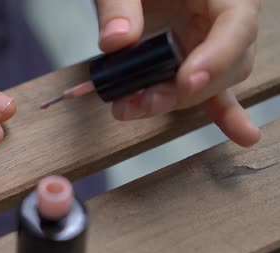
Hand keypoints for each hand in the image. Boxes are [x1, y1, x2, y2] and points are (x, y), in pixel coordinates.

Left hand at [95, 0, 260, 146]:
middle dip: (184, 91)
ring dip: (177, 103)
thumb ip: (119, 7)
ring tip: (133, 110)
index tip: (186, 82)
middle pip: (227, 64)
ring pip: (215, 84)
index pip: (236, 25)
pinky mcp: (197, 63)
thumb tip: (115, 42)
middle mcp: (224, 20)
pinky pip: (213, 92)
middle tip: (143, 102)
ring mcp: (213, 44)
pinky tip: (242, 136)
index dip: (216, 58)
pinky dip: (220, 114)